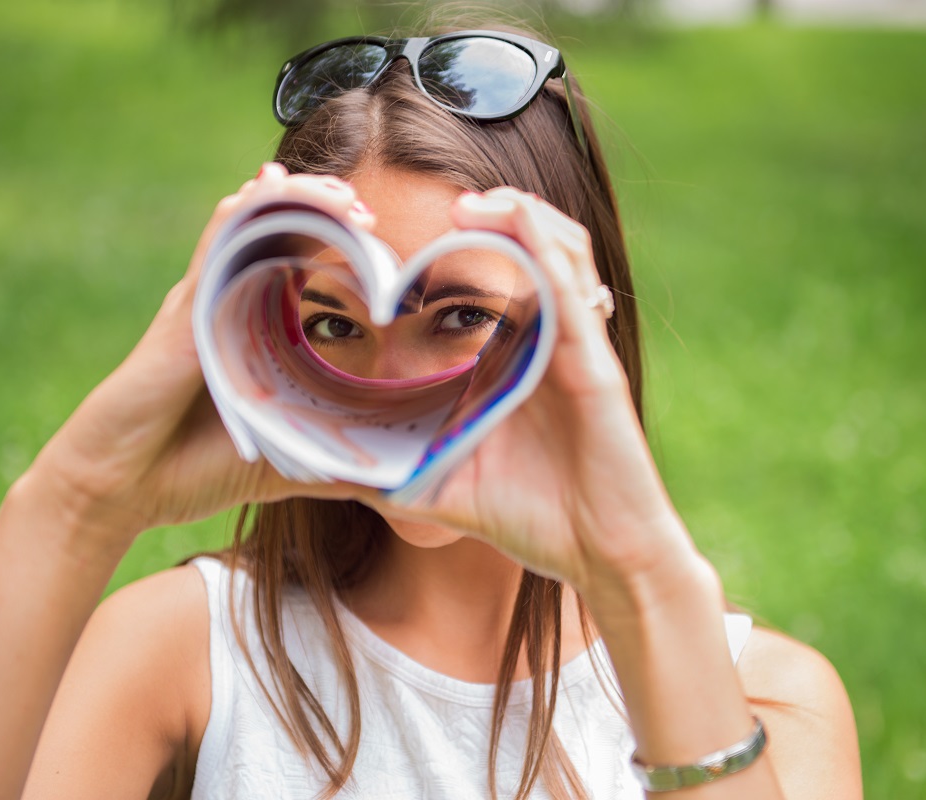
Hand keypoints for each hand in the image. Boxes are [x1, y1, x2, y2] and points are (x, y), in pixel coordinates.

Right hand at [28, 163, 374, 546]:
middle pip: (281, 236)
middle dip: (326, 213)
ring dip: (296, 202)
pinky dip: (239, 214)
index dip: (341, 245)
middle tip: (368, 210)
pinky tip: (266, 188)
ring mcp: (204, 304)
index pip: (301, 269)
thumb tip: (401, 485)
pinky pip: (213, 247)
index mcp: (255, 332)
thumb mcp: (289, 464)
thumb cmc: (195, 473)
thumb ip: (339, 465)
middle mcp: (229, 306)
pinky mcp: (182, 314)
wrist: (122, 492)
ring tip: (340, 193)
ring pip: (252, 230)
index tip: (383, 243)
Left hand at [369, 188, 695, 595]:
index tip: (413, 239)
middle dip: (500, 213)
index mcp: (521, 364)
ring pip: (563, 253)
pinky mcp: (596, 366)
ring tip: (476, 204)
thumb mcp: (446, 488)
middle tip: (453, 203)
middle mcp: (553, 345)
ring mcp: (578, 351)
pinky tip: (513, 222)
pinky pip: (572, 291)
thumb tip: (324, 478)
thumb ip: (393, 473)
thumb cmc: (536, 522)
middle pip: (539, 250)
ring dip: (523, 216)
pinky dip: (546, 249)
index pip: (502, 284)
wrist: (601, 560)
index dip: (471, 248)